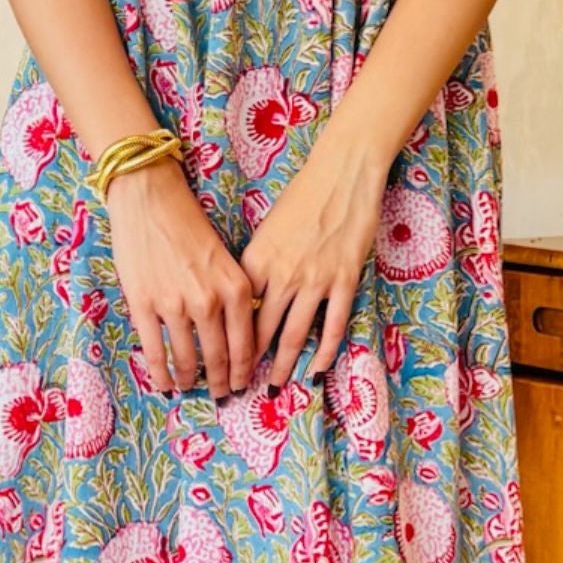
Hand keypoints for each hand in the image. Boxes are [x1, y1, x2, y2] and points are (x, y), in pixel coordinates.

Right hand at [105, 160, 261, 396]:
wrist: (152, 199)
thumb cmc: (191, 225)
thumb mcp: (227, 261)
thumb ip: (234, 298)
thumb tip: (235, 338)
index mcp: (237, 289)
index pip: (246, 345)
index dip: (245, 372)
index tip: (243, 385)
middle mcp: (210, 301)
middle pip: (220, 358)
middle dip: (222, 383)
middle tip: (221, 396)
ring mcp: (175, 305)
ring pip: (188, 359)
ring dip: (190, 381)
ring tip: (189, 389)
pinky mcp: (144, 304)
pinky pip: (155, 351)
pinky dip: (161, 373)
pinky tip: (163, 384)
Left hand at [240, 126, 389, 384]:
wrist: (342, 174)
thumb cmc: (303, 196)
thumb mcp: (268, 230)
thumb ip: (258, 264)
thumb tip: (248, 297)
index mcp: (257, 261)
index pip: (238, 310)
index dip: (228, 339)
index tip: (220, 360)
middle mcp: (282, 275)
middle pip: (262, 330)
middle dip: (249, 363)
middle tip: (239, 387)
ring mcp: (315, 280)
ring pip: (295, 334)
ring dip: (283, 366)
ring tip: (274, 388)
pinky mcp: (343, 281)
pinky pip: (332, 325)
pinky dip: (324, 352)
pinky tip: (316, 371)